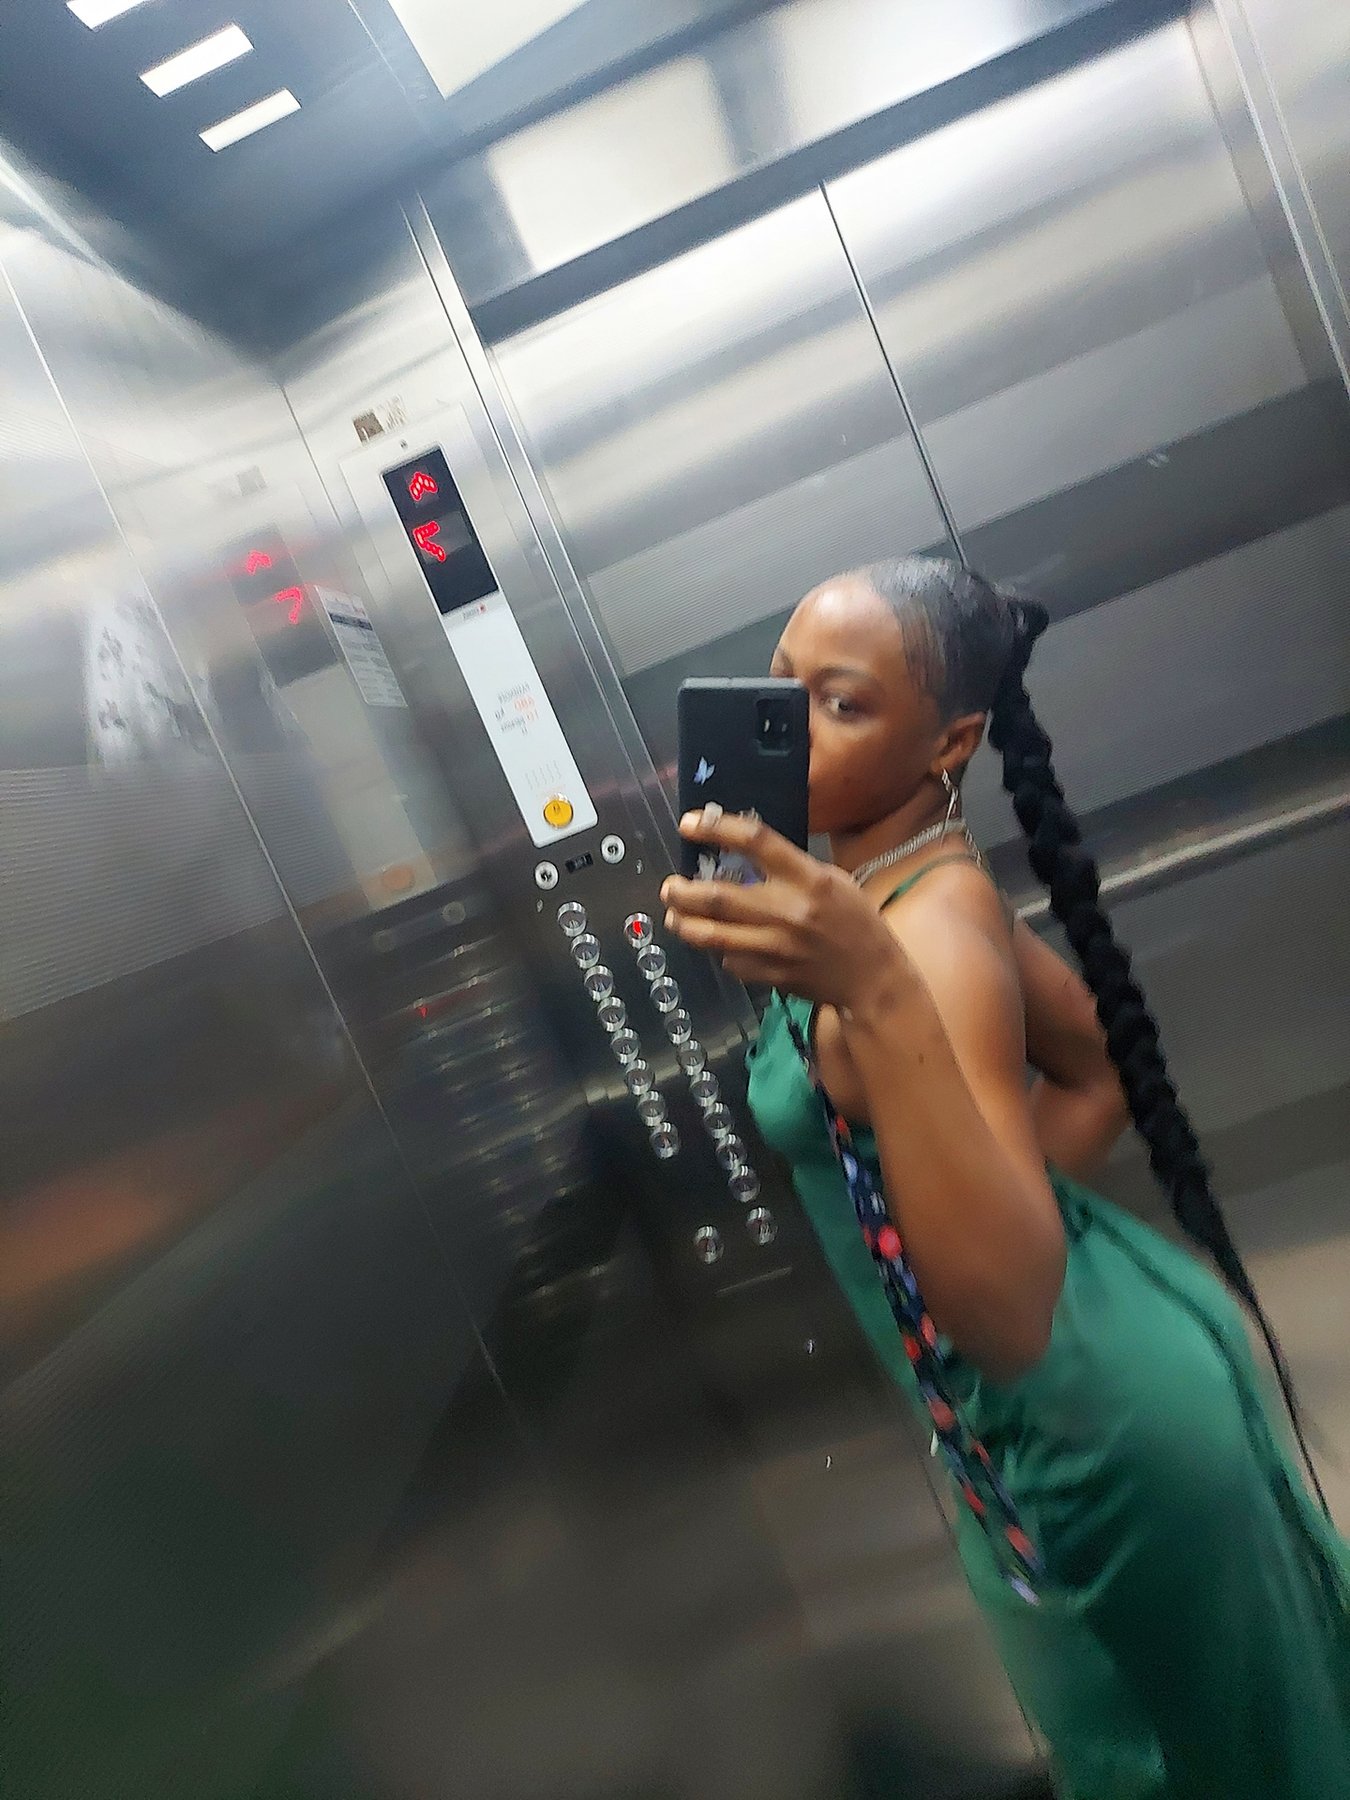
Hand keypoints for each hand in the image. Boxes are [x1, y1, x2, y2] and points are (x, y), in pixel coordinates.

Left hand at [661, 809, 909, 1009]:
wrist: (872, 976)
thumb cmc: (853, 920)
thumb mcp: (830, 879)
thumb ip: (788, 866)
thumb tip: (741, 852)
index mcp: (808, 878)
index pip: (755, 841)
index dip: (716, 827)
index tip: (688, 823)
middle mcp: (788, 911)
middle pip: (719, 897)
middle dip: (683, 892)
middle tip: (670, 887)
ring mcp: (776, 947)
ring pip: (713, 935)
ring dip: (685, 924)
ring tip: (673, 916)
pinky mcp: (770, 974)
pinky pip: (730, 960)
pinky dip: (718, 950)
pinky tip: (715, 943)